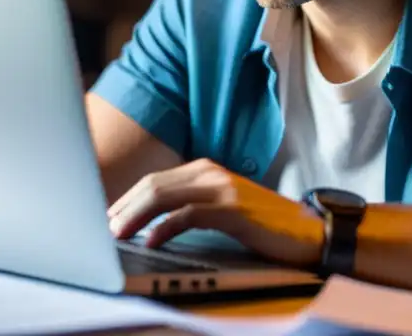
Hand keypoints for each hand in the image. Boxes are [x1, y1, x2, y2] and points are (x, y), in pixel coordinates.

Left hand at [107, 158, 324, 268]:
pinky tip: (151, 240)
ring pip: (164, 195)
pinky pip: (189, 215)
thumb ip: (193, 208)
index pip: (154, 181)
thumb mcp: (223, 210)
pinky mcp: (233, 209)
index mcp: (206, 170)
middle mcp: (211, 173)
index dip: (126, 200)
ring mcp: (223, 188)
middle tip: (103, 230)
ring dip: (136, 216)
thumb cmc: (264, 225)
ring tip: (117, 235)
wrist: (308, 231)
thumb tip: (152, 225)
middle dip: (123, 208)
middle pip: (153, 185)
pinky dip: (164, 227)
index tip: (107, 221)